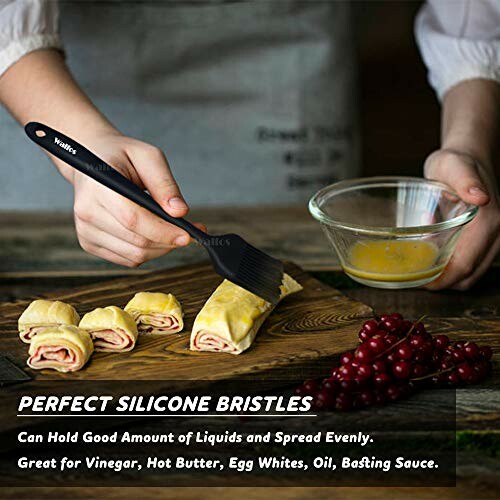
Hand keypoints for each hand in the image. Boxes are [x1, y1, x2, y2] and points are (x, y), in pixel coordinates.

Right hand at [65, 132, 205, 266]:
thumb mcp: (148, 157)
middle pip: (137, 242)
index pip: (133, 219)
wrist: (92, 162)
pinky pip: (129, 259)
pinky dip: (149, 251)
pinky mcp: (89, 243)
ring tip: (174, 230)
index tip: (188, 234)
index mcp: (98, 186)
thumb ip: (164, 184)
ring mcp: (85, 231)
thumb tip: (179, 212)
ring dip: (162, 248)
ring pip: (135, 255)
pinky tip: (155, 234)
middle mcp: (87, 212)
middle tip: (191, 232)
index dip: (164, 231)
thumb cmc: (122, 156)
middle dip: (169, 241)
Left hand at [423, 149, 499, 289]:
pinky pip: (470, 263)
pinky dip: (452, 268)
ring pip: (471, 273)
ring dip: (447, 278)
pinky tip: (433, 258)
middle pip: (468, 276)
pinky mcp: (485, 239)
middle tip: (414, 278)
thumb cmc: (456, 161)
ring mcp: (492, 239)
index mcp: (488, 223)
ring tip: (421, 270)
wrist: (469, 156)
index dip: (441, 280)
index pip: (465, 266)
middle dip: (442, 283)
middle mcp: (495, 234)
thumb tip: (480, 198)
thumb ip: (465, 180)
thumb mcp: (453, 165)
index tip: (419, 282)